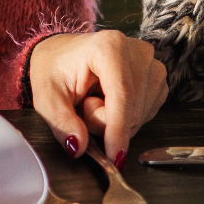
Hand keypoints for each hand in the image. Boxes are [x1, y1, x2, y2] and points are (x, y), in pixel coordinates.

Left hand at [29, 30, 166, 156]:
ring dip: (116, 120)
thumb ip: (62, 123)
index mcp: (109, 47)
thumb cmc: (56, 70)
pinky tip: (112, 101)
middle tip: (84, 106)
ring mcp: (151, 63)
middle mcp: (138, 51)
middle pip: (132, 109)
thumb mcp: (47, 97)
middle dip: (106, 123)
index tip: (113, 157)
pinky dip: (127, 116)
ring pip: (141, 114)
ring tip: (96, 99)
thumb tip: (79, 147)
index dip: (117, 130)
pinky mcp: (157, 77)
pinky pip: (147, 112)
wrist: (65, 55)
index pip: (122, 96)